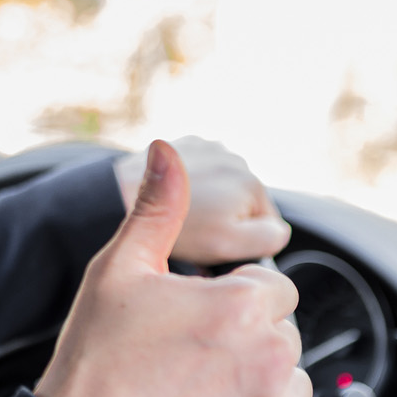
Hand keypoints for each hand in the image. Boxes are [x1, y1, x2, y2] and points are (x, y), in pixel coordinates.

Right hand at [35, 140, 329, 396]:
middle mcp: (270, 355)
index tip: (196, 324)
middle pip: (284, 335)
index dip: (235, 302)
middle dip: (248, 343)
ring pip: (294, 382)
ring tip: (202, 395)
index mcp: (241, 305)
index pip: (275, 290)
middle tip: (191, 362)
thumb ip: (157, 207)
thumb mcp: (118, 270)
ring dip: (262, 387)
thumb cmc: (95, 361)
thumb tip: (167, 152)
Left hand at [113, 135, 288, 265]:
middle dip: (225, 226)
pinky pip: (198, 176)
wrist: (119, 199)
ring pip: (222, 193)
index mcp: (252, 183)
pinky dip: (189, 189)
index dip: (243, 248)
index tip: (215, 251)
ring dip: (208, 207)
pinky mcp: (185, 145)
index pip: (268, 228)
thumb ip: (267, 238)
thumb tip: (277, 231)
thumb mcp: (228, 245)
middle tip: (196, 240)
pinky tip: (170, 202)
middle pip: (244, 209)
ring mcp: (209, 148)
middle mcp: (236, 160)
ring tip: (181, 221)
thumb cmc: (174, 229)